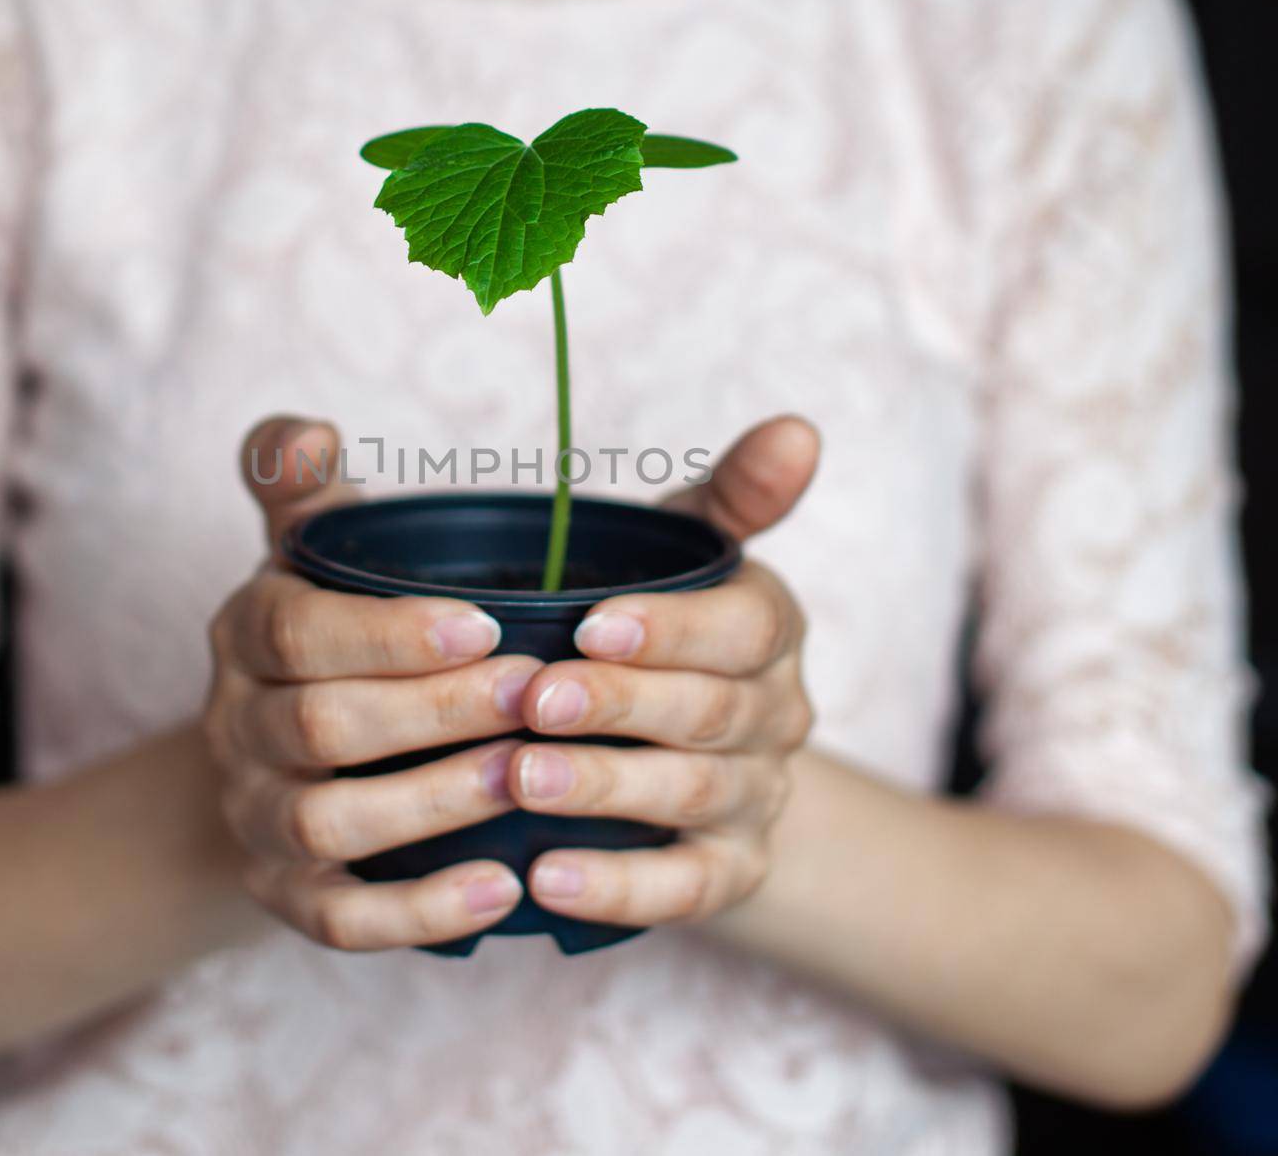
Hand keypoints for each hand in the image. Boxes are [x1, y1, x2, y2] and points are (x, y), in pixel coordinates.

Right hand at [204, 417, 538, 949]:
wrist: (282, 751)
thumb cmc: (334, 629)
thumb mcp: (313, 547)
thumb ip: (304, 481)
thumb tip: (304, 430)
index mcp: (248, 632)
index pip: (298, 632)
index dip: (390, 634)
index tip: (490, 626)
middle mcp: (238, 727)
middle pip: (321, 728)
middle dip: (434, 713)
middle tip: (538, 698)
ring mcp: (256, 815)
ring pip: (326, 824)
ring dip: (432, 805)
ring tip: (526, 781)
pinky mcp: (286, 892)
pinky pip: (338, 920)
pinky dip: (418, 913)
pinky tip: (504, 890)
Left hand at [504, 416, 820, 926]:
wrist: (704, 753)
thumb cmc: (666, 629)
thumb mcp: (695, 553)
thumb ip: (735, 496)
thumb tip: (799, 429)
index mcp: (769, 630)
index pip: (745, 629)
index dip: (671, 629)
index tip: (588, 623)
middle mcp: (776, 718)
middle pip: (709, 713)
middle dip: (617, 706)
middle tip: (531, 701)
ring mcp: (755, 801)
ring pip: (689, 797)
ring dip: (603, 789)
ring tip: (521, 779)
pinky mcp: (729, 875)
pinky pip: (684, 891)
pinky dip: (617, 889)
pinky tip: (542, 880)